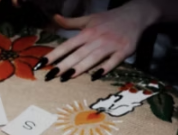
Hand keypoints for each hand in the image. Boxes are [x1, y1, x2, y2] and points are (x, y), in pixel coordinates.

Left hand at [39, 0, 159, 80]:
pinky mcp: (124, 50)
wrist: (137, 14)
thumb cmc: (109, 19)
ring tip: (66, 78)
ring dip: (79, 68)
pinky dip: (105, 68)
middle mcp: (97, 38)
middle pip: (77, 54)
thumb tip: (55, 18)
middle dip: (63, 65)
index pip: (67, 45)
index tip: (41, 64)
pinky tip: (95, 76)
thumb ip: (71, 22)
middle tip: (49, 76)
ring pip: (93, 58)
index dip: (54, 55)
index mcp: (87, 32)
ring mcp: (111, 44)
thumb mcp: (89, 19)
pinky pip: (113, 61)